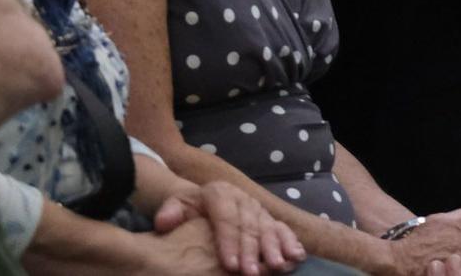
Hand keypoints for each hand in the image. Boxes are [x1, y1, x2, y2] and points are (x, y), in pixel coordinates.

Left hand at [153, 182, 304, 274]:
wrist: (203, 199)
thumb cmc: (189, 208)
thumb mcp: (176, 206)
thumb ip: (170, 213)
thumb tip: (164, 222)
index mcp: (219, 193)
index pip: (225, 218)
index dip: (229, 241)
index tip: (229, 264)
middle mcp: (242, 198)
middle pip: (249, 226)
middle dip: (251, 251)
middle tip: (250, 274)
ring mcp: (257, 208)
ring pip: (268, 227)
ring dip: (274, 248)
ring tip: (277, 266)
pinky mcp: (268, 218)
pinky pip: (282, 228)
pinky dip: (290, 241)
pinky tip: (296, 256)